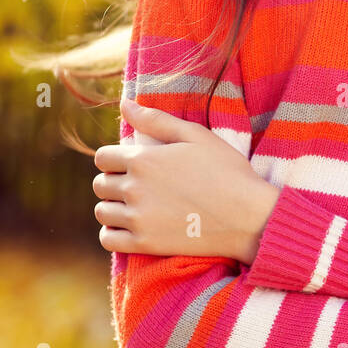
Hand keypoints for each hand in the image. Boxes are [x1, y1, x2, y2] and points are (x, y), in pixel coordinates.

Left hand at [92, 98, 280, 262]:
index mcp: (144, 159)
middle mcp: (135, 188)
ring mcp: (139, 218)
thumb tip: (124, 104)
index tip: (131, 163)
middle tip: (137, 184)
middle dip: (113, 181)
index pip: (103, 157)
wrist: (247, 216)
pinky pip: (108, 239)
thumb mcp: (195, 135)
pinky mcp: (145, 244)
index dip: (115, 158)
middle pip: (100, 184)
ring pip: (102, 212)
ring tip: (134, 205)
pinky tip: (131, 226)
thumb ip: (156, 119)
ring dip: (113, 207)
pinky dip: (113, 233)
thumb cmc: (226, 170)